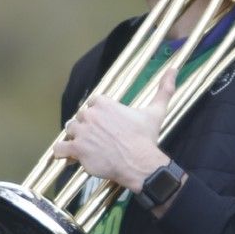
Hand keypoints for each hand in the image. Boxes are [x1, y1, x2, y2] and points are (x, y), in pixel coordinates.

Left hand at [52, 68, 174, 194]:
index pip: (92, 103)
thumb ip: (164, 89)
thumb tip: (174, 70)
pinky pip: (60, 148)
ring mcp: (82, 132)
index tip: (105, 124)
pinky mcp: (77, 149)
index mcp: (104, 103)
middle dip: (87, 126)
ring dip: (75, 137)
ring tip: (87, 146)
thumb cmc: (146, 139)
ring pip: (70, 130)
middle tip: (98, 138)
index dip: (97, 114)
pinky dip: (62, 152)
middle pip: (80, 117)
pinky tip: (70, 155)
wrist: (140, 163)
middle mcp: (90, 115)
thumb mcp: (155, 111)